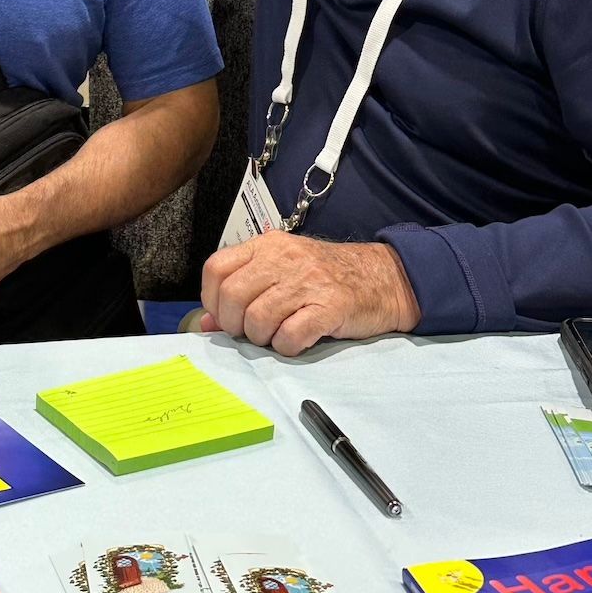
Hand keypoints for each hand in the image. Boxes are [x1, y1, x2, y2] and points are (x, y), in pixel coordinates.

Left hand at [199, 233, 420, 355]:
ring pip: (258, 319)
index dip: (212, 299)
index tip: (225, 315)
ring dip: (262, 338)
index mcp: (268, 245)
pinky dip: (287, 347)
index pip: (216, 268)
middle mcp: (285, 258)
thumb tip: (208, 323)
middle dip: (235, 325)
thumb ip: (244, 291)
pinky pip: (290, 336)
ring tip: (278, 335)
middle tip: (251, 332)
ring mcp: (308, 281)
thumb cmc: (327, 278)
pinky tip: (298, 340)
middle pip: (234, 297)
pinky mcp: (329, 306)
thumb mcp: (282, 273)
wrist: (384, 278)